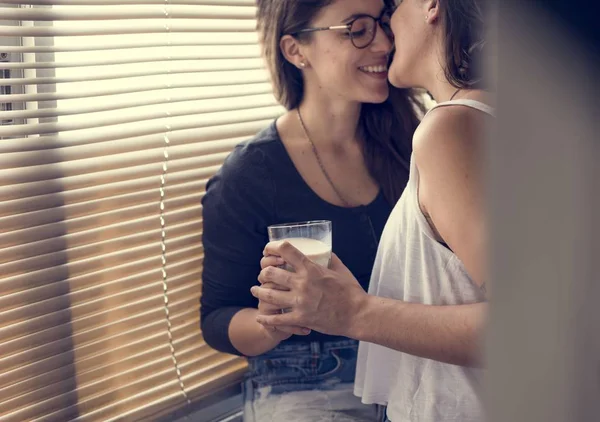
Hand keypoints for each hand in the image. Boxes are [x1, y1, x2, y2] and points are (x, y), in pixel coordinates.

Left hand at [251, 241, 367, 336]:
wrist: (358, 314)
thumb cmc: (351, 291)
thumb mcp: (340, 269)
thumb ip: (329, 258)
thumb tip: (323, 250)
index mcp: (311, 268)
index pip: (285, 250)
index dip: (272, 247)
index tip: (268, 249)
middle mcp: (302, 283)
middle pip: (271, 273)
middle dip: (263, 273)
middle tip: (262, 275)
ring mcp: (300, 302)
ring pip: (269, 295)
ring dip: (258, 292)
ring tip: (255, 291)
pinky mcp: (300, 319)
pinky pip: (276, 319)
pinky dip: (265, 318)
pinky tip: (260, 316)